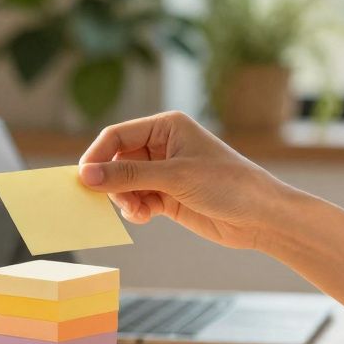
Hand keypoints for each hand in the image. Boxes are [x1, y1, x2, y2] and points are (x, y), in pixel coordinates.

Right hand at [77, 111, 293, 249]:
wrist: (260, 216)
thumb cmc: (226, 184)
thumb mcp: (174, 177)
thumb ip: (128, 176)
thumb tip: (86, 176)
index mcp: (166, 126)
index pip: (117, 136)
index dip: (97, 156)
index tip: (83, 180)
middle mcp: (162, 145)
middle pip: (117, 161)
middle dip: (113, 183)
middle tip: (118, 201)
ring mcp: (164, 172)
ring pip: (124, 183)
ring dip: (124, 200)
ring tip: (138, 213)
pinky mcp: (167, 196)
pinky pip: (137, 200)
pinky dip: (135, 210)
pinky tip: (145, 218)